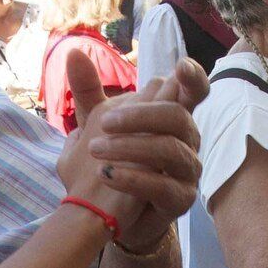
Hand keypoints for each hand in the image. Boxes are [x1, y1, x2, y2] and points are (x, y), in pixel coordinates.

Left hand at [67, 52, 205, 250]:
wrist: (112, 216)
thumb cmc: (114, 162)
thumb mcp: (96, 125)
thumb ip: (89, 91)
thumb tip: (75, 52)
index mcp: (171, 118)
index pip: (193, 92)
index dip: (193, 78)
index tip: (179, 68)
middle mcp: (186, 141)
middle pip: (178, 116)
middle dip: (140, 115)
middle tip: (104, 123)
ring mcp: (187, 171)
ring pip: (170, 150)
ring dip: (129, 147)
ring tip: (95, 150)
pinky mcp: (179, 200)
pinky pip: (162, 186)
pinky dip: (132, 178)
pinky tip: (106, 174)